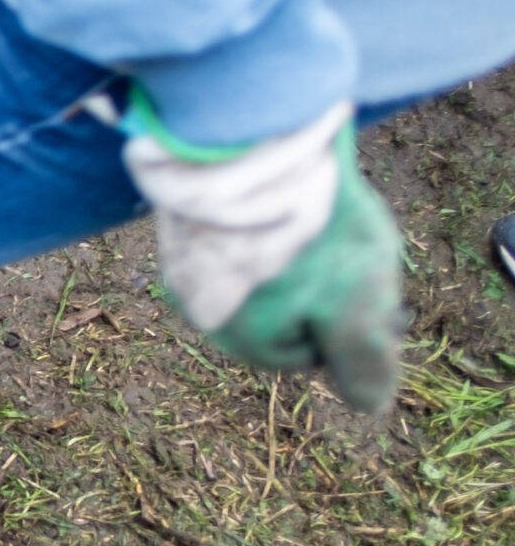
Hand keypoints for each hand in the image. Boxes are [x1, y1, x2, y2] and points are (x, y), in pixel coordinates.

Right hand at [123, 94, 405, 411]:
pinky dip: (253, 217)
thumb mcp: (359, 305)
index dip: (342, 314)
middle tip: (330, 240)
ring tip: (299, 209)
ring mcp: (180, 260)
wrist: (247, 138)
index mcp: (242, 340)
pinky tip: (270, 191)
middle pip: (276, 310)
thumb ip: (363, 364)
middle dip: (309, 282)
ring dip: (281, 247)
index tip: (352, 276)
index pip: (308, 350)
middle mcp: (197, 309)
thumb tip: (368, 407)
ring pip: (253, 271)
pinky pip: (227, 233)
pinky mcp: (176, 217)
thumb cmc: (307, 229)